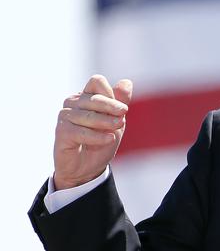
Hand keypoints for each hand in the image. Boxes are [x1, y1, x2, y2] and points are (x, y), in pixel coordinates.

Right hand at [53, 75, 132, 189]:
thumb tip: (127, 82)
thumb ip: (121, 101)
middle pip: (94, 98)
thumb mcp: (116, 120)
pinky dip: (97, 136)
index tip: (123, 109)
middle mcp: (73, 102)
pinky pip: (80, 132)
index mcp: (86, 95)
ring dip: (106, 123)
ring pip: (88, 115)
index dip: (111, 94)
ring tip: (116, 130)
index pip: (97, 82)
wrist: (88, 167)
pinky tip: (109, 139)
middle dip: (111, 108)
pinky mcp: (61, 132)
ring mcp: (65, 116)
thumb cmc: (101, 140)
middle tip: (122, 120)